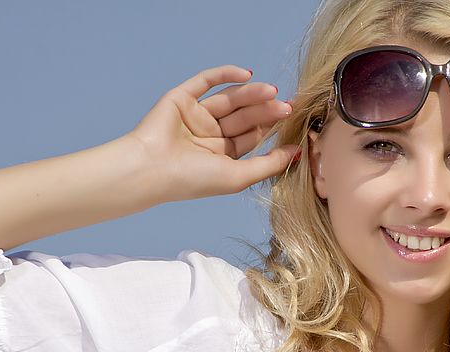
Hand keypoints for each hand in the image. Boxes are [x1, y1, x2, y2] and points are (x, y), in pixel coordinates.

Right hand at [127, 65, 297, 205]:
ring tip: (271, 91)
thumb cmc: (193, 180)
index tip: (294, 120)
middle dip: (265, 110)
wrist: (151, 169)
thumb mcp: (239, 176)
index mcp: (221, 156)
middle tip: (287, 105)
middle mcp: (210, 136)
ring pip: (229, 100)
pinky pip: (206, 81)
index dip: (272, 127)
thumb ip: (269, 164)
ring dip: (251, 94)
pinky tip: (247, 75)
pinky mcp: (181, 99)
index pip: (252, 137)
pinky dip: (226, 75)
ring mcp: (196, 116)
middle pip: (244, 117)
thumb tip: (298, 151)